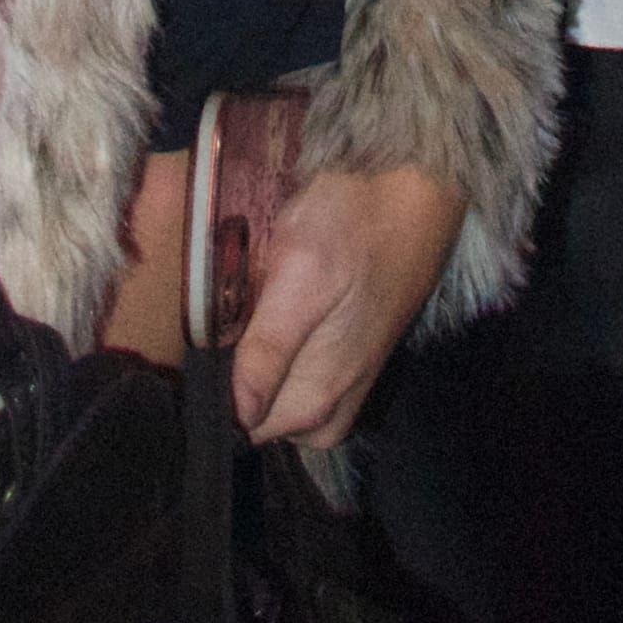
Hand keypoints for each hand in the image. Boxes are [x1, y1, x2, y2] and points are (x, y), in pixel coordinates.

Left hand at [231, 166, 467, 449]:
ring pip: (281, 401)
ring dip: (261, 365)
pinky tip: (282, 313)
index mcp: (317, 399)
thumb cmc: (353, 226)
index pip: (242, 426)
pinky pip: (303, 382)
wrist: (412, 196)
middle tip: (231, 320)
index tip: (210, 344)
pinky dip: (284, 356)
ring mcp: (346, 386)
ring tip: (254, 313)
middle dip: (238, 377)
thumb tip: (239, 412)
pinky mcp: (352, 361)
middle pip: (261, 418)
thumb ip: (269, 348)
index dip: (218, 387)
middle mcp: (333, 408)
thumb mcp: (300, 274)